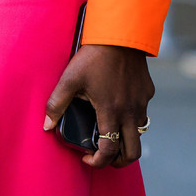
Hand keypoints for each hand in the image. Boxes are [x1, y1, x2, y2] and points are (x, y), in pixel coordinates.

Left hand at [43, 44, 152, 168]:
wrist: (120, 33)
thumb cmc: (94, 56)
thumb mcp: (70, 79)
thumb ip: (56, 104)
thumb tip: (47, 126)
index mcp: (111, 112)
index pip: (109, 151)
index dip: (98, 162)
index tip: (87, 158)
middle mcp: (130, 111)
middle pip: (133, 152)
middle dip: (119, 161)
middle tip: (103, 155)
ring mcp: (142, 102)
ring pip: (139, 133)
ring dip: (126, 140)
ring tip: (110, 132)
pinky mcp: (148, 91)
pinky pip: (143, 112)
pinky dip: (132, 118)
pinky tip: (118, 105)